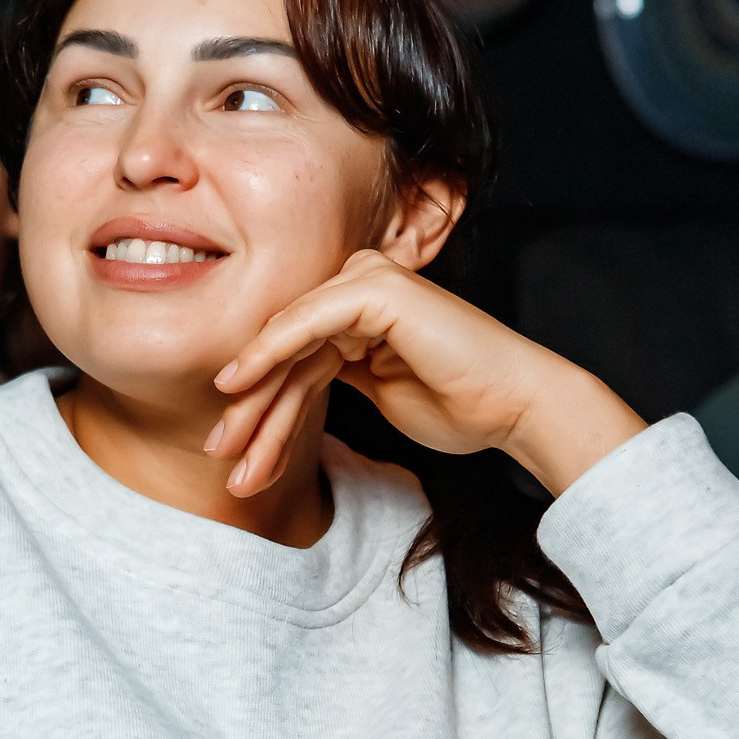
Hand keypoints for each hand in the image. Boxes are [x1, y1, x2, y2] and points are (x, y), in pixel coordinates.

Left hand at [207, 248, 643, 499]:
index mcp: (360, 312)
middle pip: (289, 352)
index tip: (237, 456)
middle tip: (222, 452)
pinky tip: (238, 383)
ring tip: (230, 445)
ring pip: (291, 344)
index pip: (298, 360)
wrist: (516, 405)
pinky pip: (308, 322)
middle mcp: (359, 289)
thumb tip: (285, 388)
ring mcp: (367, 282)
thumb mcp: (380, 395)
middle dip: (253, 409)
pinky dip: (271, 352)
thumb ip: (336, 377)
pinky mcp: (375, 289)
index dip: (265, 408)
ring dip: (257, 398)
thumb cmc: (462, 405)